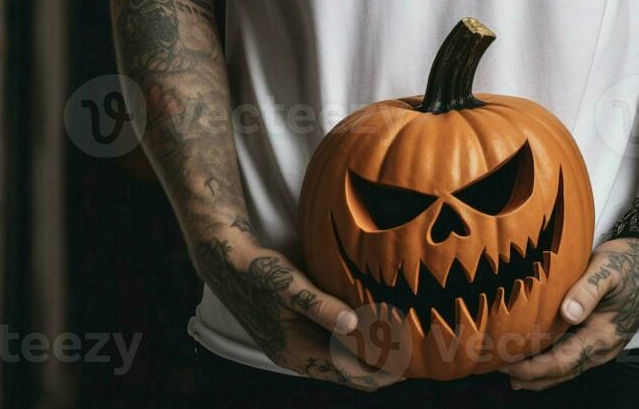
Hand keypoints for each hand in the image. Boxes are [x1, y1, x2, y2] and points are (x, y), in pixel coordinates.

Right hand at [192, 220, 404, 390]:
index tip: (411, 367)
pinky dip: (351, 341)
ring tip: (397, 341)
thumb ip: (320, 307)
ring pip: (340, 360)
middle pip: (348, 373)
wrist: (225, 262)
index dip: (381, 374)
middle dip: (379, 367)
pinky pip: (330, 345)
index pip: (350, 376)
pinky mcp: (294, 331)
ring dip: (365, 354)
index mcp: (298, 353)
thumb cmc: (259, 272)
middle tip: (413, 354)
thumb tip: (353, 325)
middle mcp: (298, 357)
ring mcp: (295, 345)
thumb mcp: (290, 286)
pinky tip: (366, 324)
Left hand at [498, 237, 638, 390]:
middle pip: (562, 372)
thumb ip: (588, 290)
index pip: (562, 362)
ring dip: (539, 373)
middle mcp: (603, 347)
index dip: (532, 368)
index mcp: (603, 335)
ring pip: (567, 368)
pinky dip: (551, 362)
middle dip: (530, 375)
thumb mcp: (608, 269)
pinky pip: (572, 356)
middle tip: (497, 367)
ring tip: (510, 372)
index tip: (506, 363)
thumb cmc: (628, 261)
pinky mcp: (599, 335)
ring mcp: (603, 344)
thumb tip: (568, 314)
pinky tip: (536, 356)